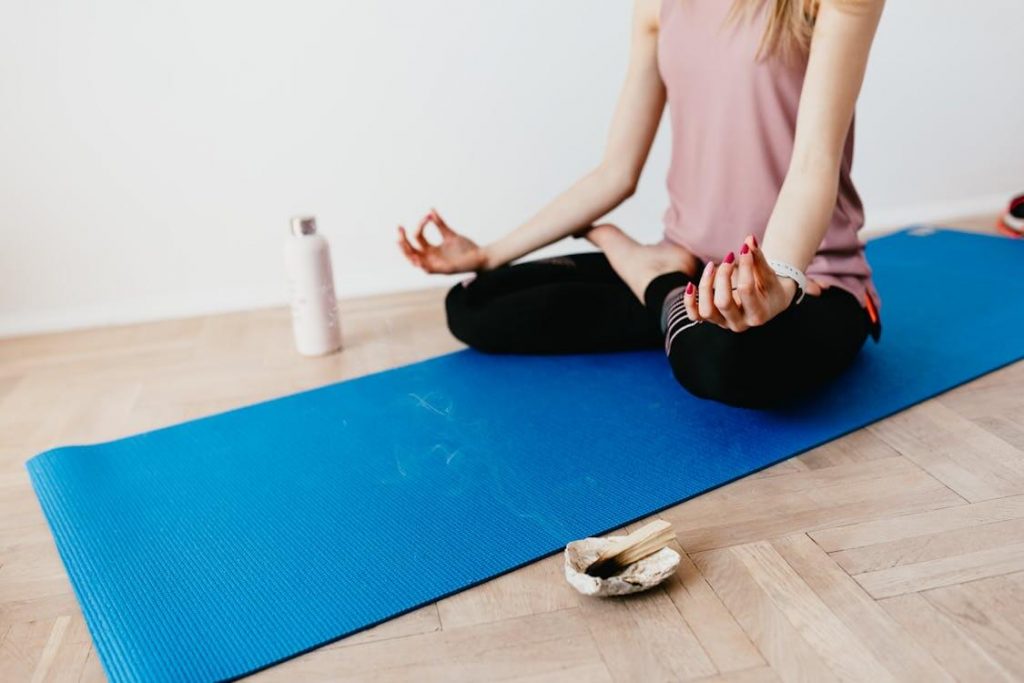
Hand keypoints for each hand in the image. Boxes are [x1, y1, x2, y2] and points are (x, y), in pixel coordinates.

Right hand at [398, 209, 486, 273]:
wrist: (482, 257)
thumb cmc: (467, 249)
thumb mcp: (450, 235)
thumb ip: (440, 224)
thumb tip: (430, 210)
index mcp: (430, 250)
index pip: (417, 238)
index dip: (420, 225)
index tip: (428, 214)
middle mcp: (430, 258)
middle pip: (409, 251)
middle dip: (402, 240)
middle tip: (399, 228)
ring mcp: (436, 265)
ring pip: (414, 261)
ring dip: (407, 252)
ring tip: (401, 241)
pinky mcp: (444, 270)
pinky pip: (429, 270)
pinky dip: (422, 266)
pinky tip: (416, 259)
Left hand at [683, 235, 820, 332]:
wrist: (769, 302)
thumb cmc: (770, 286)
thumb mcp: (768, 273)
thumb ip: (758, 258)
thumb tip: (749, 239)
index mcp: (757, 315)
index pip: (746, 289)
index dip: (745, 266)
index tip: (744, 249)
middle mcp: (740, 324)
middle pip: (723, 302)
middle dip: (723, 276)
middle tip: (729, 257)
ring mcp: (724, 323)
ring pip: (706, 311)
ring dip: (705, 285)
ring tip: (711, 265)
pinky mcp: (713, 319)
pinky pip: (694, 316)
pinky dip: (689, 302)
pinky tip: (691, 285)